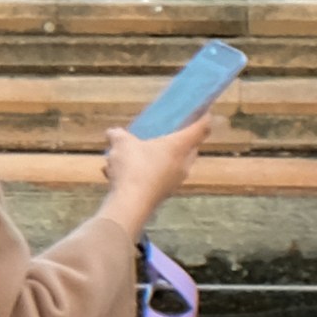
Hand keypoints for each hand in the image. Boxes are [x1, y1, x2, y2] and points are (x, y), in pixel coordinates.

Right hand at [98, 112, 208, 234]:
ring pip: (173, 165)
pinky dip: (146, 174)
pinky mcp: (163, 195)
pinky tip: (123, 174)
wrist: (130, 205)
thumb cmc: (133, 167)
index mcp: (179, 146)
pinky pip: (158, 178)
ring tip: (139, 153)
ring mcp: (174, 182)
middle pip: (189, 148)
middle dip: (180, 140)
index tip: (204, 111)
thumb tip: (112, 132)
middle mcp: (182, 164)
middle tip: (168, 132)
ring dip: (160, 158)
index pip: (201, 129)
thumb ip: (118, 135)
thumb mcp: (121, 143)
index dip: (204, 118)